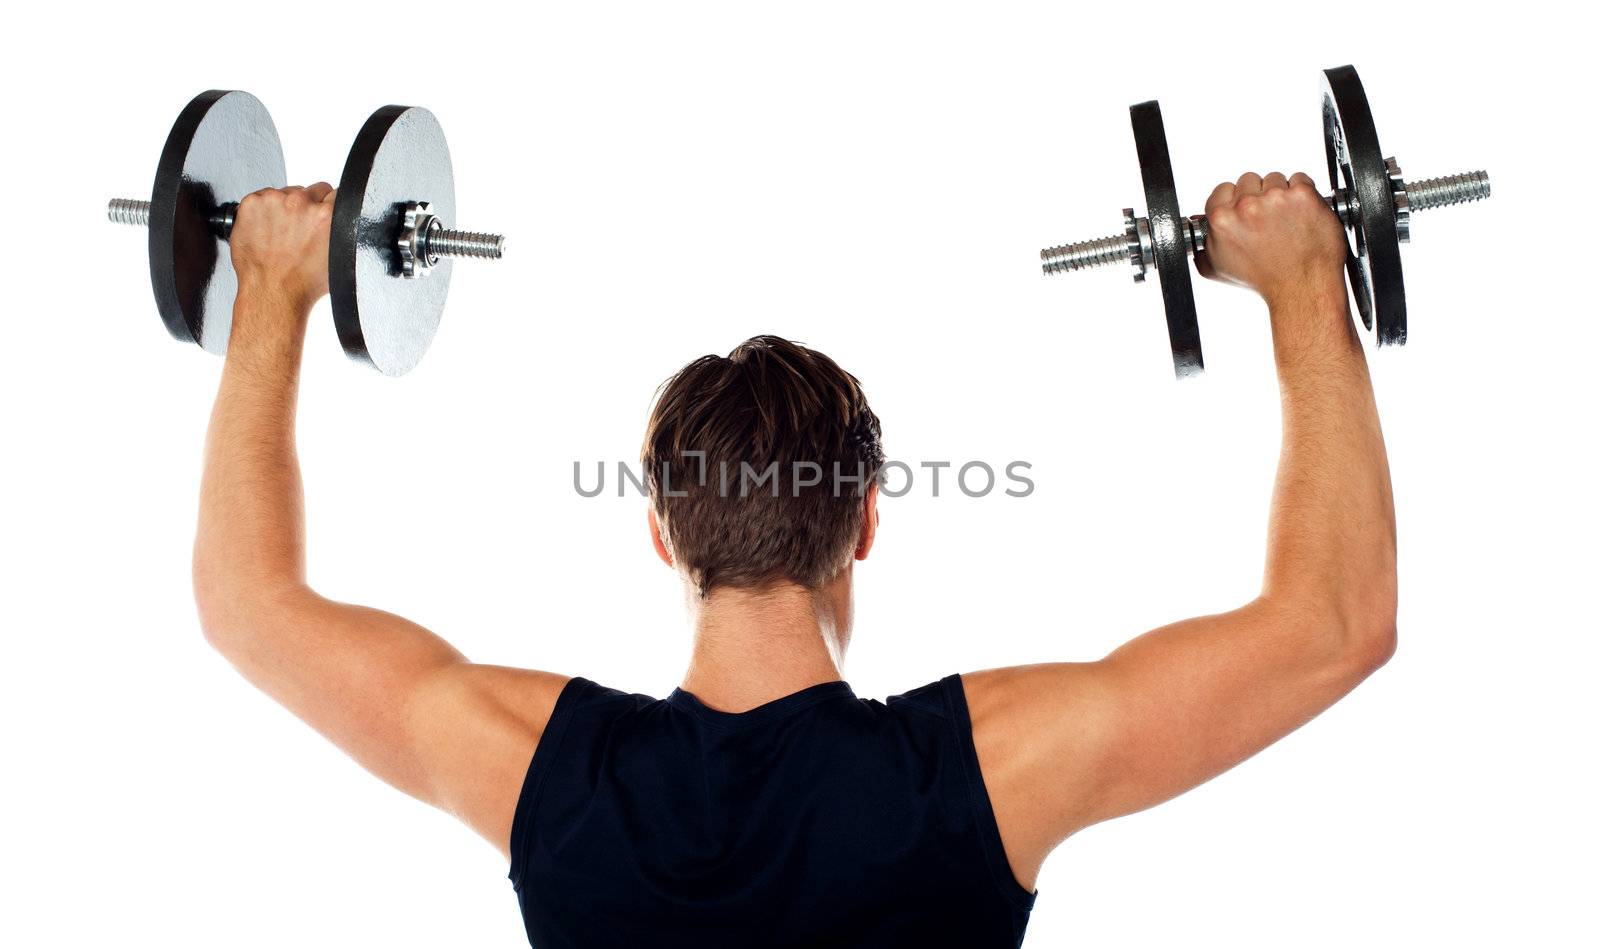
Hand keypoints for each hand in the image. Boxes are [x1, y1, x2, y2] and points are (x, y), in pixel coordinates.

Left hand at [230, 183, 335, 311]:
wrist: (272, 293)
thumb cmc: (304, 283)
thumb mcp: (339, 257)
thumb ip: (342, 231)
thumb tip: (344, 219)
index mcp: (327, 215)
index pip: (335, 193)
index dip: (329, 207)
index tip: (322, 218)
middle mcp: (301, 203)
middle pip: (310, 190)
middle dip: (307, 207)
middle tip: (299, 231)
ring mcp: (274, 201)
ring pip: (285, 193)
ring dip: (284, 208)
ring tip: (280, 235)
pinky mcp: (251, 203)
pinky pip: (261, 198)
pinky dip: (262, 212)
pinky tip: (265, 232)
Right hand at [1196, 172, 1345, 308]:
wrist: (1301, 285)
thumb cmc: (1263, 279)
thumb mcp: (1218, 268)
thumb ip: (1203, 245)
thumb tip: (1196, 229)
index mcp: (1221, 219)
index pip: (1223, 189)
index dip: (1235, 200)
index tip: (1245, 211)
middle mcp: (1246, 205)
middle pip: (1249, 180)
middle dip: (1258, 196)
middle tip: (1267, 220)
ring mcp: (1275, 197)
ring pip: (1275, 179)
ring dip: (1280, 195)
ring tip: (1286, 221)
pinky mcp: (1302, 194)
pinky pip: (1300, 179)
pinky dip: (1303, 194)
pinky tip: (1301, 215)